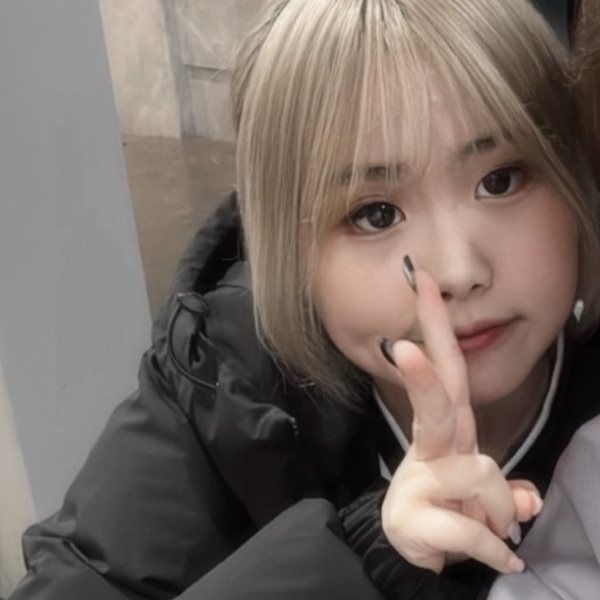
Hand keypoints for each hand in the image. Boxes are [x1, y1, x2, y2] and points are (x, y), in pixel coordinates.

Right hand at [380, 269, 541, 573]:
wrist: (410, 551)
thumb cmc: (448, 506)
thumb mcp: (487, 492)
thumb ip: (509, 487)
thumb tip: (529, 497)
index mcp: (449, 431)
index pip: (447, 369)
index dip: (436, 325)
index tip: (424, 282)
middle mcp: (432, 447)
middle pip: (438, 402)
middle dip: (422, 376)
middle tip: (402, 348)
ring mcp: (418, 479)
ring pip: (482, 474)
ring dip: (500, 510)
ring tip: (489, 526)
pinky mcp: (412, 517)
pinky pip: (475, 530)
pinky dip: (493, 547)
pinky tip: (500, 555)